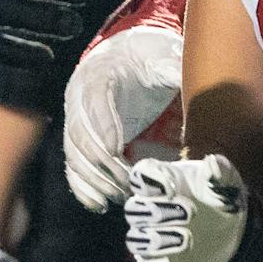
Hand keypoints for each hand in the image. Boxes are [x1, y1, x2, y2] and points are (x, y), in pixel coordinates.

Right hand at [62, 22, 183, 211]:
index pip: (94, 101)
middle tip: (128, 183)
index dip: (104, 126)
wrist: (124, 58)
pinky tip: (100, 203)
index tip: (117, 151)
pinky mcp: (79, 140)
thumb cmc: (144, 59)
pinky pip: (72, 166)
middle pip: (81, 134)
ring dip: (95, 180)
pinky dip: (83, 187)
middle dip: (102, 163)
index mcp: (98, 75)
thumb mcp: (160, 57)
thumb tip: (189, 79)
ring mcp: (75, 120)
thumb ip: (171, 69)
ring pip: (74, 154)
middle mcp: (78, 98)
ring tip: (121, 196)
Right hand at [123, 155, 246, 261]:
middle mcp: (149, 208)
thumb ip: (220, 173)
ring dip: (157, 240)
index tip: (170, 187)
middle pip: (133, 209)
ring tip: (186, 238)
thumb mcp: (227, 184)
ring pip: (135, 240)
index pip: (140, 175)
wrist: (231, 230)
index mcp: (161, 181)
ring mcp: (151, 237)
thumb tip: (212, 164)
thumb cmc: (221, 198)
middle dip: (158, 211)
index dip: (148, 181)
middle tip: (190, 211)